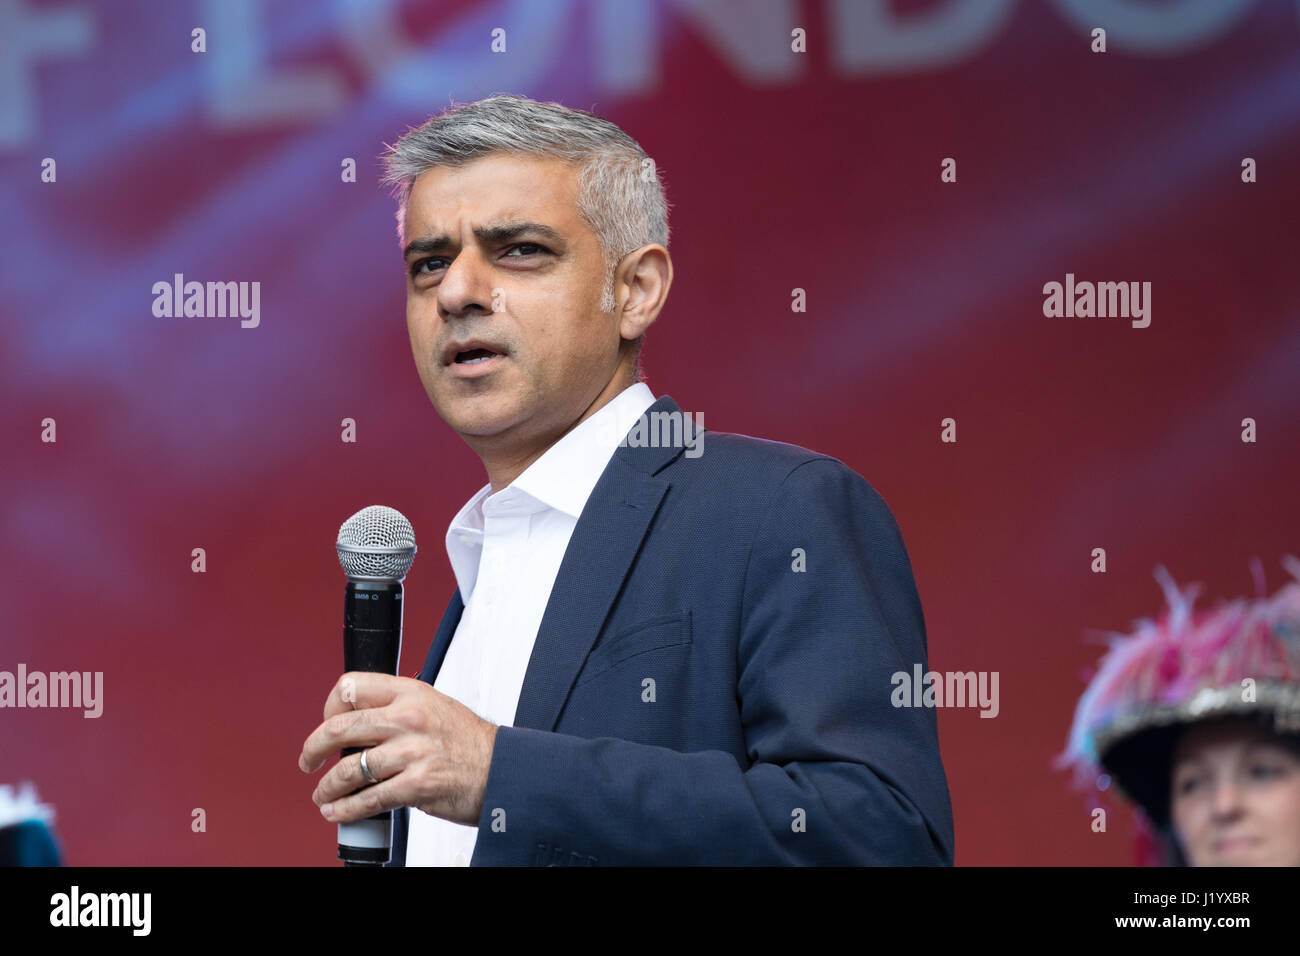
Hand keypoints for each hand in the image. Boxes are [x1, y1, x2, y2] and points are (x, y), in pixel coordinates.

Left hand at [298, 673, 497, 826]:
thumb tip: (357, 724)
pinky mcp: (416, 785)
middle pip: (340, 727)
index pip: (351, 686)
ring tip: (323, 794)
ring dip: (328, 787)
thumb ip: (397, 708)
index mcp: (411, 692)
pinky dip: (346, 810)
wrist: (503, 770)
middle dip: (314, 749)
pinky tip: (338, 811)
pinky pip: (368, 799)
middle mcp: (409, 718)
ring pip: (349, 770)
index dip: (328, 706)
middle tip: (309, 761)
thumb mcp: (434, 706)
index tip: (326, 722)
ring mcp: (412, 752)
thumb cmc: (469, 743)